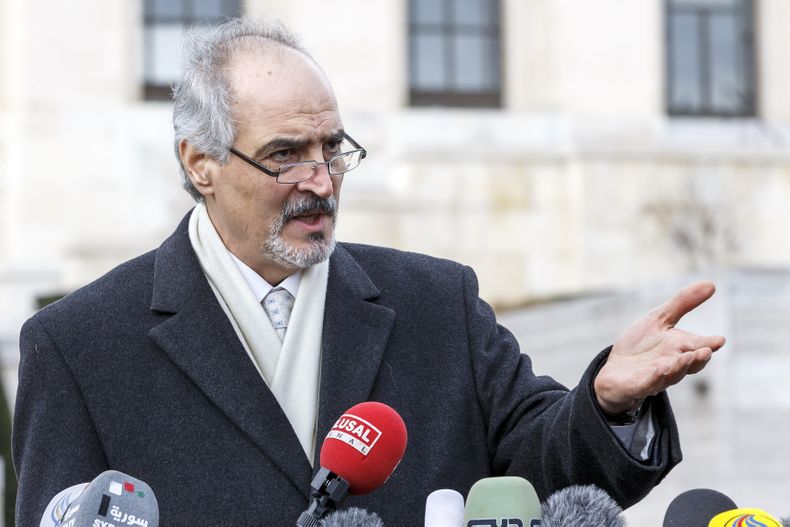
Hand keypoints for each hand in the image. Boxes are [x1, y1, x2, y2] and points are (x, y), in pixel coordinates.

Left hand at [593, 281, 725, 414]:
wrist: (616, 371)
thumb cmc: (641, 345)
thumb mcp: (659, 319)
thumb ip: (682, 304)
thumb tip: (711, 284)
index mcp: (680, 348)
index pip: (698, 346)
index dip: (709, 344)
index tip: (720, 340)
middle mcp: (672, 364)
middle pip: (689, 364)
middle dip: (698, 358)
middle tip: (706, 351)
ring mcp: (656, 377)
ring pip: (671, 374)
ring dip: (680, 367)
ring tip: (687, 358)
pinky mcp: (638, 385)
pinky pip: (648, 383)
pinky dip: (655, 378)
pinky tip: (659, 370)